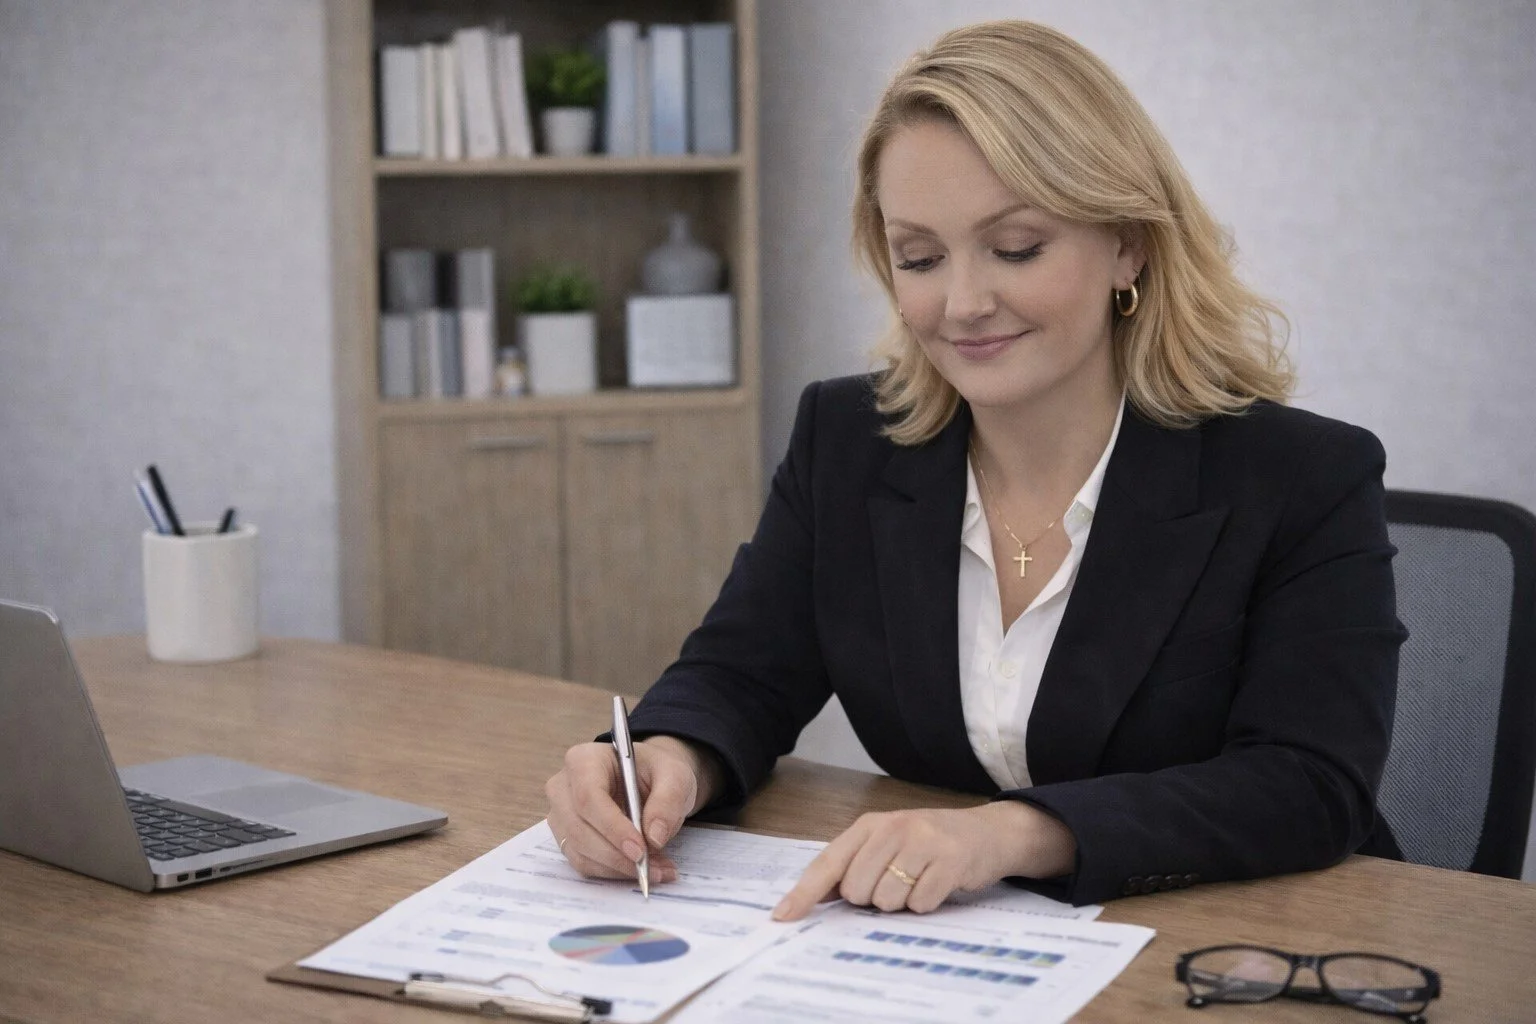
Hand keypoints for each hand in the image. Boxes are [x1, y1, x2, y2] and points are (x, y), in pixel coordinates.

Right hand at [545, 734, 722, 884]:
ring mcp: (561, 815)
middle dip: (617, 855)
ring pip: (581, 852)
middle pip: (579, 829)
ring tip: (658, 869)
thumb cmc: (657, 772)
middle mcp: (563, 787)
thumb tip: (654, 837)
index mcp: (584, 760)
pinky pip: (585, 864)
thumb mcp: (675, 775)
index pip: (588, 796)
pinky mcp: (567, 839)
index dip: (612, 827)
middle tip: (654, 868)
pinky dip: (615, 872)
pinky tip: (643, 870)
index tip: (640, 850)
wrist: (649, 781)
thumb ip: (668, 800)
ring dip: (619, 868)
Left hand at [771, 801, 1075, 920]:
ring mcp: (923, 842)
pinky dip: (927, 904)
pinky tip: (937, 885)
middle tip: (896, 882)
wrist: (988, 832)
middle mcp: (893, 828)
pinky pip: (920, 904)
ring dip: (902, 903)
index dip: (804, 893)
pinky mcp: (950, 860)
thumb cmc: (929, 842)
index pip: (828, 863)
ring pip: (887, 900)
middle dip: (873, 898)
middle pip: (857, 890)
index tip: (782, 917)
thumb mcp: (888, 842)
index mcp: (871, 824)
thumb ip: (854, 864)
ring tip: (918, 881)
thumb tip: (815, 898)